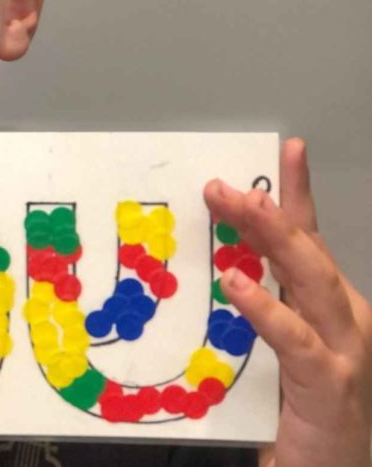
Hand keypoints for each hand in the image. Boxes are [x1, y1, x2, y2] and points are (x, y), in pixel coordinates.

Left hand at [203, 138, 371, 466]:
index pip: (311, 239)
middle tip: (225, 185)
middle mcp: (346, 320)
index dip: (297, 193)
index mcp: (328, 307)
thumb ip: (258, 306)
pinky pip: (296, 339)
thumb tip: (215, 266)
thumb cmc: (301, 411)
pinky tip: (237, 285)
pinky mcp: (330, 384)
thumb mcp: (273, 346)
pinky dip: (267, 309)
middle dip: (271, 210)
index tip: (286, 150)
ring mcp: (345, 350)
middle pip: (308, 251)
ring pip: (313, 281)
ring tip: (242, 207)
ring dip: (277, 240)